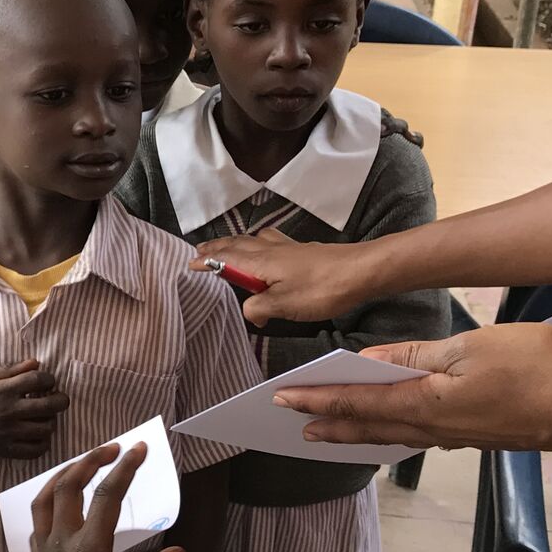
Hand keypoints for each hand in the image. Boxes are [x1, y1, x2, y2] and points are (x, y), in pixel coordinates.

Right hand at [0, 359, 68, 457]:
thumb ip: (11, 370)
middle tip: (58, 399)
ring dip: (51, 421)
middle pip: (51, 405)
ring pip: (47, 428)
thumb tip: (36, 363)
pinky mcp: (6, 450)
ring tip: (45, 418)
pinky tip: (38, 435)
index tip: (48, 382)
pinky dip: (43, 443)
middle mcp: (8, 411)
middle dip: (61, 400)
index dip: (50, 379)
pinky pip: (36, 450)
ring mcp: (8, 432)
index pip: (39, 379)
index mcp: (3, 390)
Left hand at [28, 441, 184, 551]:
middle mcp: (63, 541)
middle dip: (91, 460)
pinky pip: (36, 520)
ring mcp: (46, 550)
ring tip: (80, 464)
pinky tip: (57, 503)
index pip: (108, 495)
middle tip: (112, 449)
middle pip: (70, 486)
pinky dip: (47, 501)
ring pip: (45, 499)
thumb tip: (180, 551)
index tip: (139, 449)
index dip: (125, 468)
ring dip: (63, 475)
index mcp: (90, 547)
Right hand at [190, 228, 384, 326]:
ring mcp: (288, 248)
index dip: (207, 261)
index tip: (189, 263)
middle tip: (200, 250)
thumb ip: (259, 308)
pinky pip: (270, 241)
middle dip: (216, 247)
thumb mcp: (285, 306)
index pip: (226, 258)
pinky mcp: (302, 251)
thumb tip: (248, 311)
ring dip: (235, 242)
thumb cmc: (322, 289)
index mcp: (260, 262)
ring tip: (227, 246)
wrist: (361, 271)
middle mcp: (270, 250)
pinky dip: (257, 242)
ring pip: (253, 240)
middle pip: (237, 244)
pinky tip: (265, 248)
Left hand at [275, 324, 551, 456]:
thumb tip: (370, 361)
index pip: (359, 403)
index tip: (283, 399)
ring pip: (395, 434)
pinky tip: (392, 427)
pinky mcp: (480, 435)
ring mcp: (460, 436)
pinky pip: (422, 435)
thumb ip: (419, 355)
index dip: (319, 400)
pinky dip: (394, 431)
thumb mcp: (474, 347)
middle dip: (329, 424)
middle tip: (293, 425)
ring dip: (358, 431)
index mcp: (429, 404)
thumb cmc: (544, 370)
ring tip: (329, 430)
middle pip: (370, 427)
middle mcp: (437, 428)